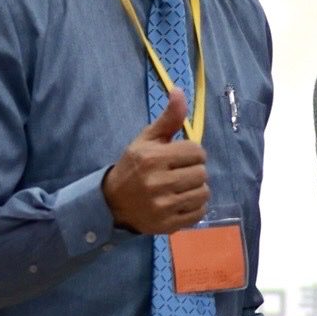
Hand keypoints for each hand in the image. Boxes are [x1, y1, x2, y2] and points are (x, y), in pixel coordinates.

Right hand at [103, 89, 209, 234]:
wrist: (112, 203)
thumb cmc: (133, 167)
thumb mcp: (146, 140)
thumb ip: (168, 118)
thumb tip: (179, 91)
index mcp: (153, 158)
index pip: (197, 152)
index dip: (192, 153)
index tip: (180, 157)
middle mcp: (158, 182)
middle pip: (202, 173)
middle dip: (194, 171)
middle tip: (179, 173)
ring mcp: (163, 206)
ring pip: (204, 193)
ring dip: (196, 189)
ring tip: (180, 187)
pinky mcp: (168, 224)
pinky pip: (199, 213)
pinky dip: (195, 207)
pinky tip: (180, 201)